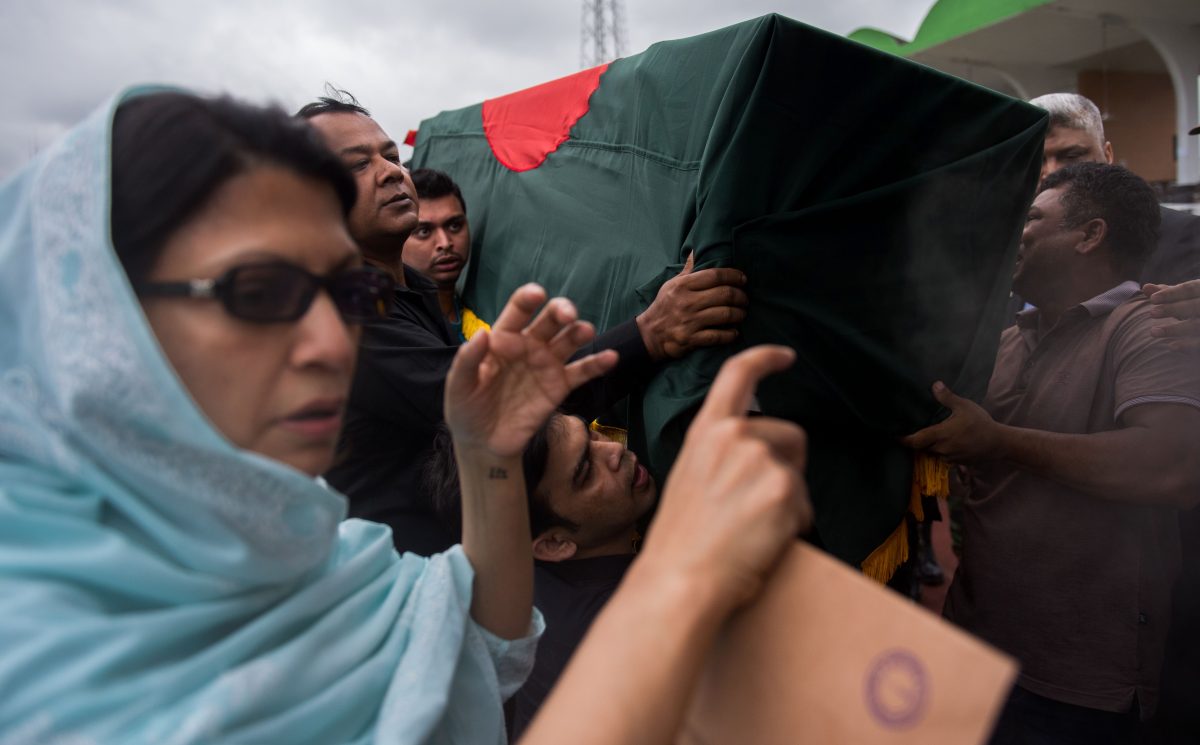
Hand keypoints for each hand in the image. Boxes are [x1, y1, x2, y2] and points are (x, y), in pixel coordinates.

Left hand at [444, 284, 617, 456]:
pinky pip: (582, 371)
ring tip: (585, 331)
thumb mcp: (459, 387)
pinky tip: (611, 357)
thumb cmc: (466, 410)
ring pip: (568, 341)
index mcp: (502, 339)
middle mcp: (528, 346)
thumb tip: (481, 334)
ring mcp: (546, 365)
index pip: (517, 312)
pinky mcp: (559, 386)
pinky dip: (597, 363)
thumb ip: (468, 361)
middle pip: (548, 320)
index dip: (527, 300)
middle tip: (566, 314)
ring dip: (578, 331)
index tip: (537, 294)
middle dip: (559, 311)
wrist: (484, 444)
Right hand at [635, 252, 747, 359]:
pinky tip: (734, 332)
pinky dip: (730, 334)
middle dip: (741, 296)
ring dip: (739, 314)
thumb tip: (696, 251)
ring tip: (742, 313)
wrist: (649, 334)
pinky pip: (718, 336)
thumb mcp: (671, 285)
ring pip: (726, 314)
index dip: (734, 276)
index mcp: (683, 286)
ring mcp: (690, 321)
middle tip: (744, 299)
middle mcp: (687, 302)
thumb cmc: (664, 306)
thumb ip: (687, 270)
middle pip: (725, 294)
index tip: (743, 279)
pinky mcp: (691, 339)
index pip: (715, 275)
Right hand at [638, 345, 811, 614]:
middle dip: (787, 466)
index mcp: (706, 432)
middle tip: (757, 508)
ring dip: (789, 500)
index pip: (737, 375)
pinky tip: (763, 542)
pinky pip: (805, 505)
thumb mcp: (689, 479)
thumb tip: (755, 458)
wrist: (681, 580)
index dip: (765, 358)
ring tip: (753, 530)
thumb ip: (720, 456)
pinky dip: (793, 525)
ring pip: (798, 473)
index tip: (785, 356)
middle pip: (790, 435)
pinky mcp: (784, 488)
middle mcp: (734, 437)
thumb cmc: (681, 543)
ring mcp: (760, 460)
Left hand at [901, 381, 1001, 463]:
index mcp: (940, 435)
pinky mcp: (956, 462)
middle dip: (916, 441)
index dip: (903, 439)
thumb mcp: (964, 406)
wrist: (999, 443)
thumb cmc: (981, 423)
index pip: (915, 441)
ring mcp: (949, 457)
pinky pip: (943, 457)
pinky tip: (944, 441)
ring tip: (927, 435)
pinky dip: (940, 450)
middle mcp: (941, 449)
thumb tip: (935, 384)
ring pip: (932, 452)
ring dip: (929, 445)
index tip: (895, 435)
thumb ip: (947, 397)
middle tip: (910, 431)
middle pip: (922, 447)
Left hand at [1145, 281, 1199, 351]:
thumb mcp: (1186, 298)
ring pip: (1196, 325)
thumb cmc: (1196, 305)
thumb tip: (1145, 287)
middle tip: (1151, 313)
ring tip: (1153, 332)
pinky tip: (1171, 346)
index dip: (1171, 293)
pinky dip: (1187, 344)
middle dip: (1173, 309)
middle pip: (1194, 306)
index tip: (1152, 299)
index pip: (1190, 289)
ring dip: (1174, 329)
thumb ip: (1167, 294)